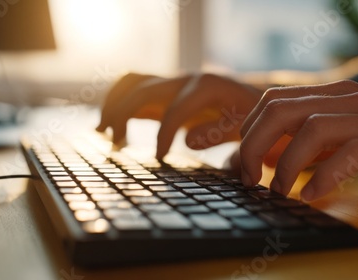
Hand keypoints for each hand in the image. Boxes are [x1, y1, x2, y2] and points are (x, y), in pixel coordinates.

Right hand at [96, 73, 261, 158]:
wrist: (254, 98)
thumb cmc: (251, 117)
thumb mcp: (244, 127)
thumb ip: (219, 133)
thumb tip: (186, 141)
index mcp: (206, 87)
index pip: (175, 110)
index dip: (164, 134)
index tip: (159, 158)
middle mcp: (185, 79)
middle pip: (143, 90)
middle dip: (124, 115)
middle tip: (116, 144)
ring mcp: (173, 82)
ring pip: (132, 82)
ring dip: (114, 104)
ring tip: (103, 132)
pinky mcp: (165, 90)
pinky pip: (134, 87)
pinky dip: (116, 101)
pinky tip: (108, 124)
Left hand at [238, 80, 357, 211]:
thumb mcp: (347, 139)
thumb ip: (311, 143)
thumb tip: (266, 158)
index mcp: (336, 95)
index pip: (275, 99)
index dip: (250, 129)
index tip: (243, 160)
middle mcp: (351, 99)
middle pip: (282, 109)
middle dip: (255, 144)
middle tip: (250, 177)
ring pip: (311, 128)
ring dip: (286, 164)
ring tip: (280, 191)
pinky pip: (349, 154)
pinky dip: (324, 177)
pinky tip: (313, 195)